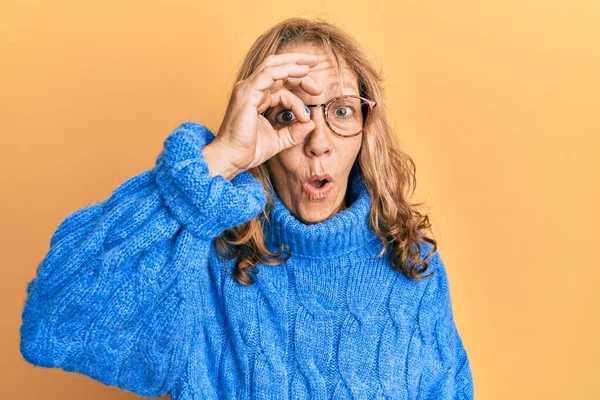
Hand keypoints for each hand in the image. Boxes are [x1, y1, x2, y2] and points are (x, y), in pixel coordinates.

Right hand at [204, 53, 322, 178]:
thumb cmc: (249, 150)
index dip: (300, 84)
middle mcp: (251, 89)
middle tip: (317, 64)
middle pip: (278, 68)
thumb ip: (295, 132)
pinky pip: (269, 74)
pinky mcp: (247, 93)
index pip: (281, 82)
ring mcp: (247, 89)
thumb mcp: (279, 140)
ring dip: (294, 63)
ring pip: (273, 65)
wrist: (232, 158)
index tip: (317, 93)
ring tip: (312, 65)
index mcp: (257, 97)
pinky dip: (287, 70)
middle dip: (298, 64)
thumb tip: (311, 123)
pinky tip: (302, 72)